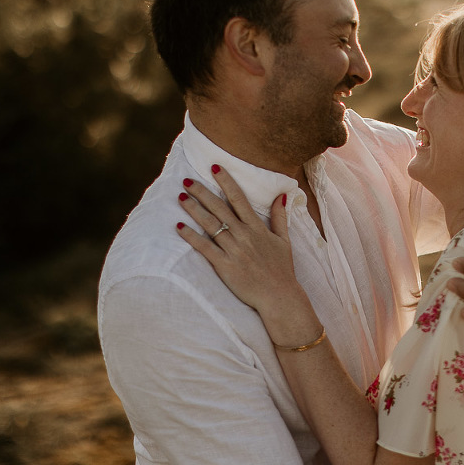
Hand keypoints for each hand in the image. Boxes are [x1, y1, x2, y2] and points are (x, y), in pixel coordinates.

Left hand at [175, 166, 310, 320]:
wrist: (279, 296)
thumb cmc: (282, 270)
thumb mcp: (284, 241)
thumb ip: (280, 218)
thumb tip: (281, 196)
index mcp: (257, 228)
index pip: (239, 199)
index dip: (226, 182)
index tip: (215, 167)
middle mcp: (244, 236)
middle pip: (219, 208)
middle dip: (202, 192)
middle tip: (187, 179)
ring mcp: (233, 250)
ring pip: (210, 225)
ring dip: (194, 210)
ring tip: (181, 197)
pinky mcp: (225, 266)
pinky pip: (205, 248)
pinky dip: (191, 237)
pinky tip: (179, 227)